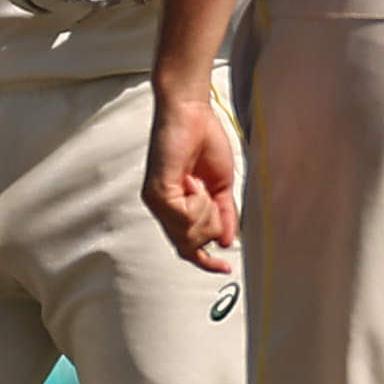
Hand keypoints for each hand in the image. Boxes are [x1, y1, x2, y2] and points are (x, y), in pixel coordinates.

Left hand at [142, 86, 240, 273]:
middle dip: (212, 228)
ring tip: (201, 185)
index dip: (205, 261)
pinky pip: (185, 218)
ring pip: (190, 235)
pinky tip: (194, 183)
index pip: (186, 246)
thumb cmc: (205, 142)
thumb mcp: (222, 187)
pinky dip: (199, 203)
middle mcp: (161, 207)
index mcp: (176, 207)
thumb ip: (224, 215)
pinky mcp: (157, 191)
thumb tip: (227, 243)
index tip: (224, 270)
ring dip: (207, 214)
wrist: (193, 113)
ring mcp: (157, 201)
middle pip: (191, 246)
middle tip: (211, 197)